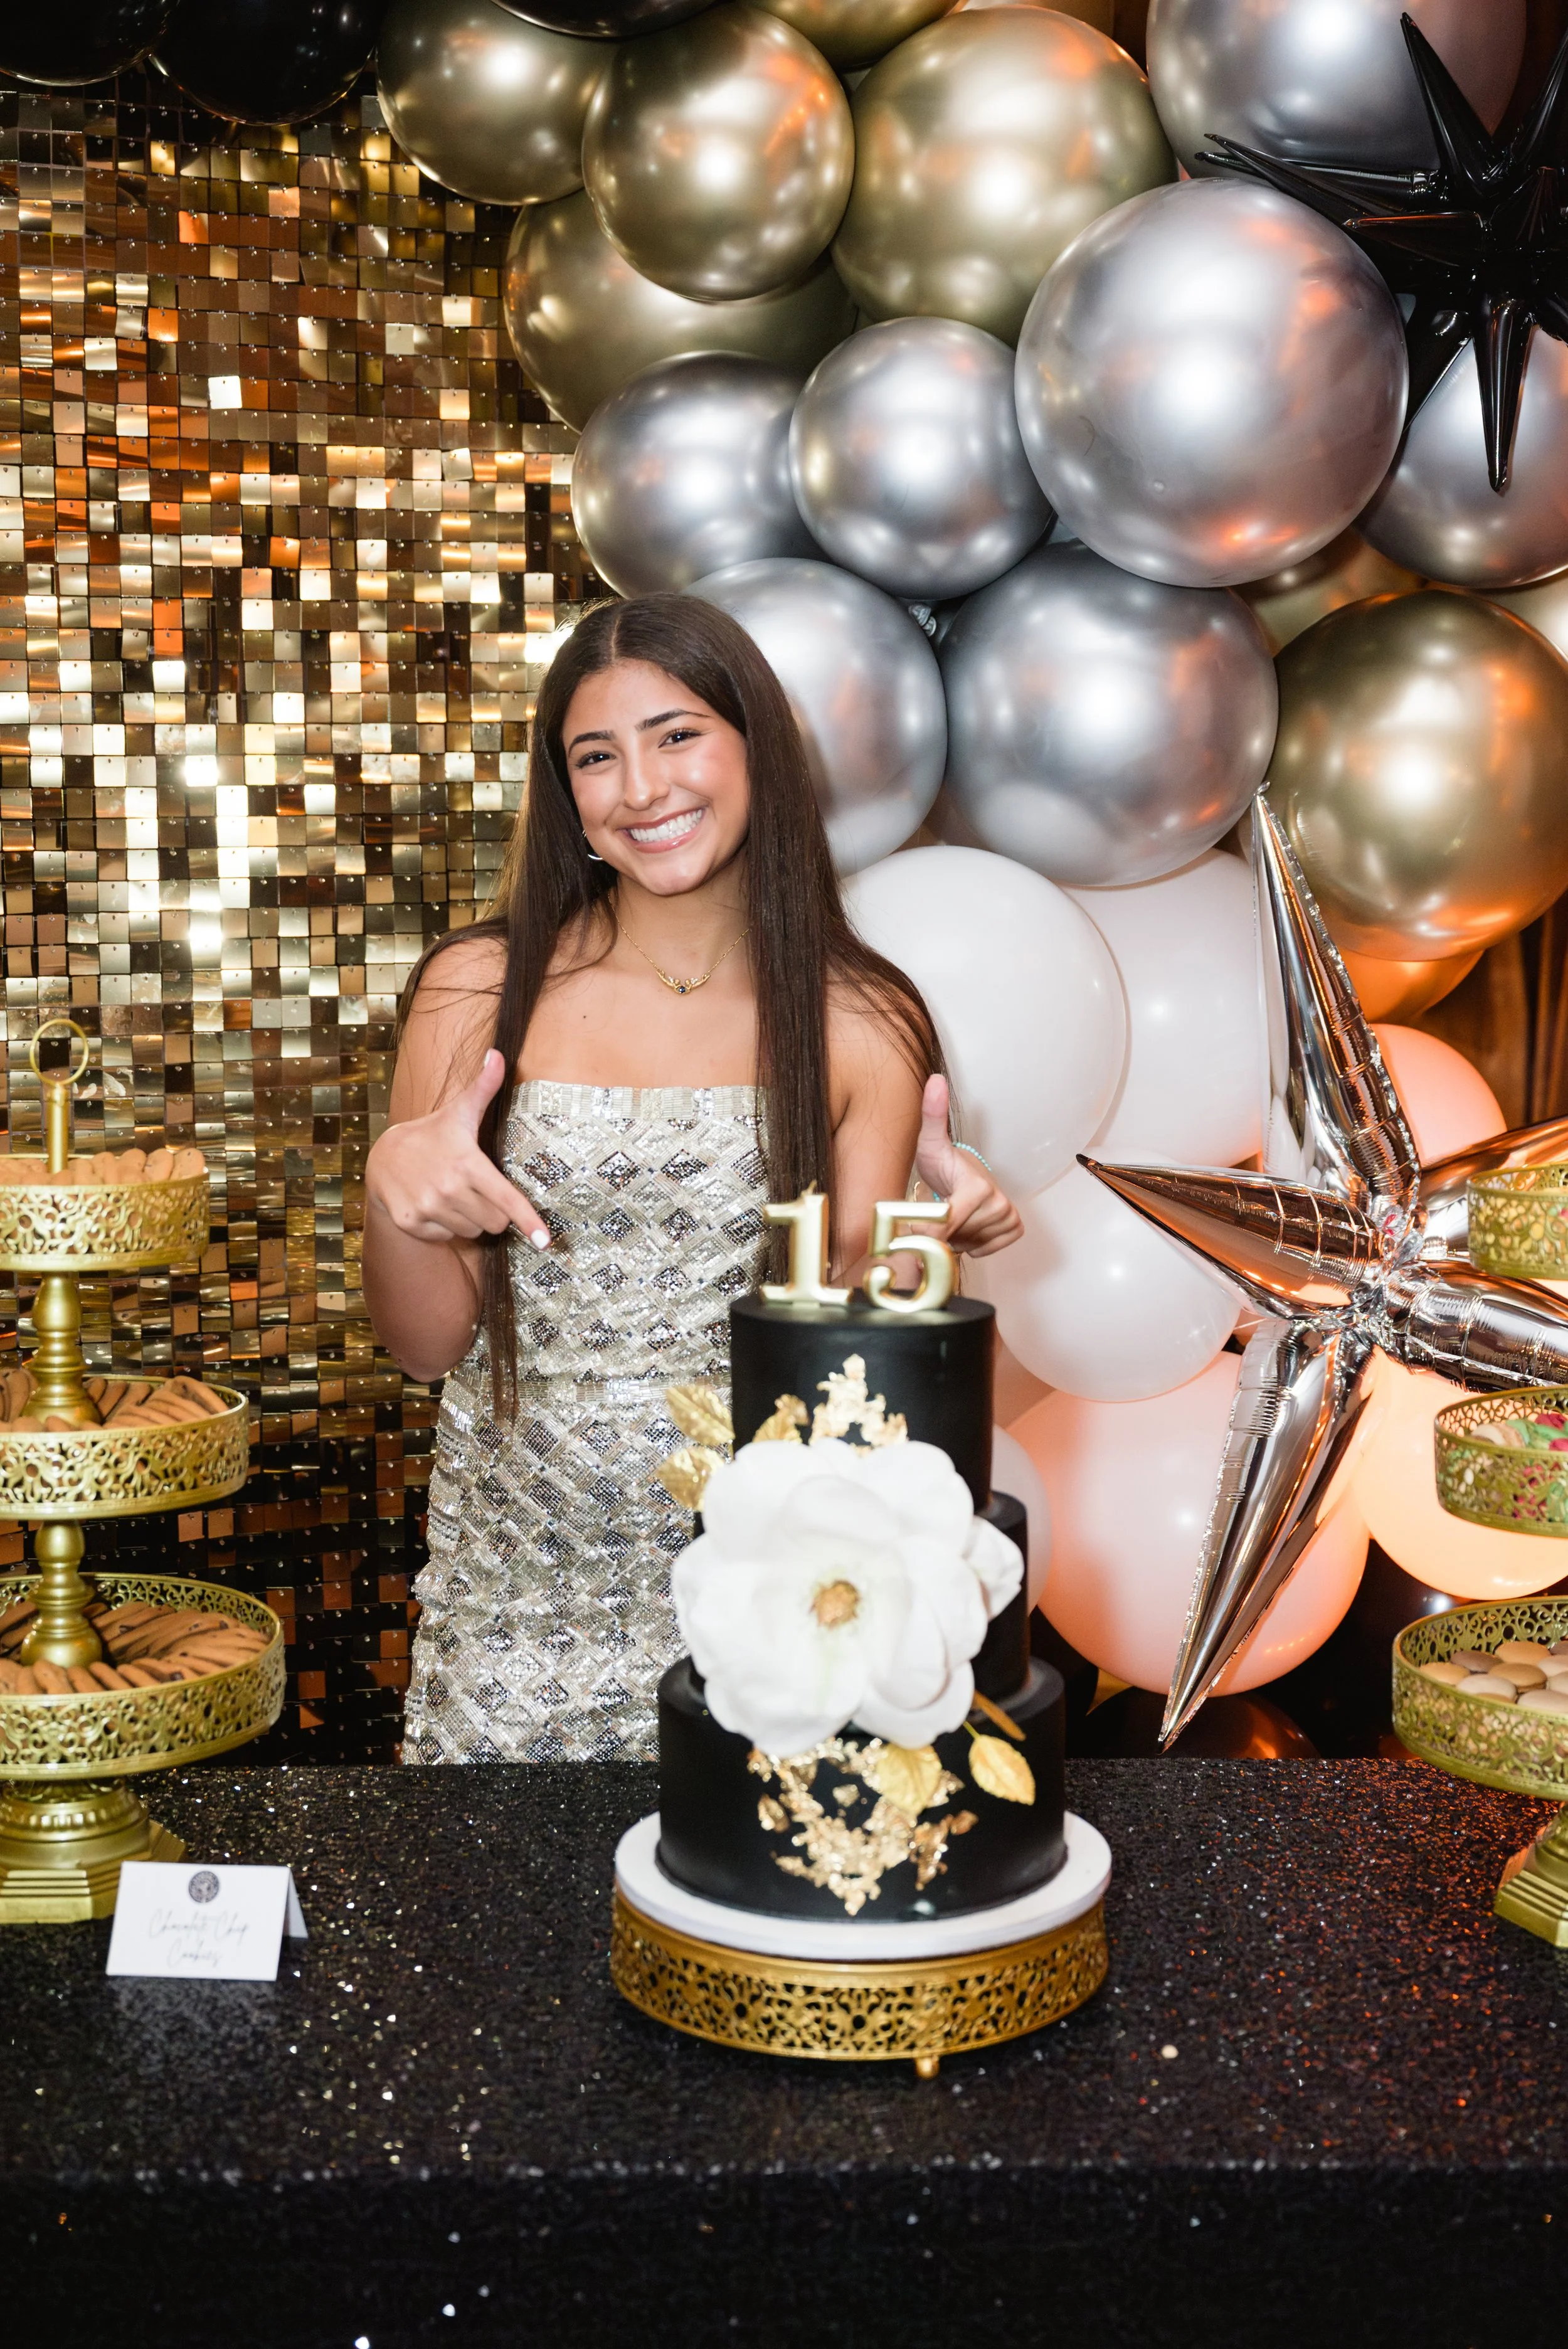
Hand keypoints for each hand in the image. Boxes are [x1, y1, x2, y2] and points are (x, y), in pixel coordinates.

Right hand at [365, 1050, 548, 1248]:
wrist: (382, 1157)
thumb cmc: (432, 1135)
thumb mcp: (458, 1112)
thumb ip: (483, 1087)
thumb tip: (498, 1054)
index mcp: (467, 1164)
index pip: (506, 1199)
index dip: (528, 1220)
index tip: (545, 1242)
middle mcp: (448, 1189)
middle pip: (495, 1221)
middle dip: (493, 1210)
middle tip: (475, 1188)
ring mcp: (428, 1208)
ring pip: (473, 1231)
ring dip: (470, 1218)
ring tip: (452, 1193)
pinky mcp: (412, 1223)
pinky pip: (448, 1236)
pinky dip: (446, 1226)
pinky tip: (434, 1204)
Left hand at [913, 1074, 1022, 1257]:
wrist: (965, 1173)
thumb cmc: (944, 1162)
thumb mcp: (930, 1142)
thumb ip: (931, 1115)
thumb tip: (935, 1080)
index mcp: (976, 1188)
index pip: (941, 1226)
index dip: (922, 1229)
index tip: (915, 1219)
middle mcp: (998, 1204)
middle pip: (953, 1239)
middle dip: (940, 1230)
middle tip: (939, 1207)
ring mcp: (1008, 1218)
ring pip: (966, 1246)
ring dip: (954, 1236)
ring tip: (953, 1213)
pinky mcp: (1013, 1229)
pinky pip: (983, 1251)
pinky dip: (971, 1242)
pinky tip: (967, 1223)